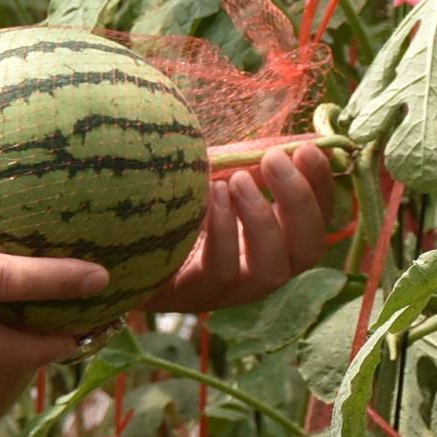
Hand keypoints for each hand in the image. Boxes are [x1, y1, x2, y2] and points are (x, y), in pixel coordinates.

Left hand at [145, 142, 337, 314]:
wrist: (113, 239)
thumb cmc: (173, 203)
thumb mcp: (215, 177)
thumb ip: (251, 165)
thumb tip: (296, 141)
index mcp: (275, 242)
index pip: (319, 223)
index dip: (322, 188)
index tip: (309, 150)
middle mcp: (261, 272)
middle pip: (307, 252)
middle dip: (298, 202)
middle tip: (274, 160)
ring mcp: (228, 291)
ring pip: (269, 271)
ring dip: (260, 219)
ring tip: (236, 180)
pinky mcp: (192, 296)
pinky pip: (220, 273)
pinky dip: (222, 233)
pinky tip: (209, 197)